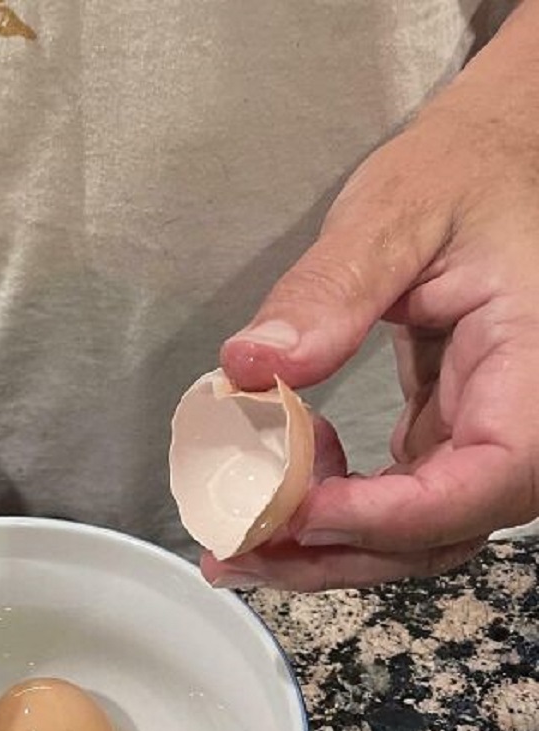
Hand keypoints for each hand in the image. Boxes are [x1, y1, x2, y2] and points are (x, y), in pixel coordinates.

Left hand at [208, 46, 538, 590]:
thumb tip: (252, 365)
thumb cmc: (468, 173)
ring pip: (417, 534)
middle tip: (236, 550)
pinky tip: (283, 480)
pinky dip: (335, 510)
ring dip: (324, 548)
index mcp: (536, 366)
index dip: (386, 515)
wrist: (496, 162)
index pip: (483, 477)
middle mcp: (527, 418)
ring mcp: (490, 436)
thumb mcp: (398, 211)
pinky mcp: (452, 436)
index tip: (293, 511)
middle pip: (442, 531)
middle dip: (333, 553)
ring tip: (241, 531)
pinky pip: (401, 502)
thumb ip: (332, 289)